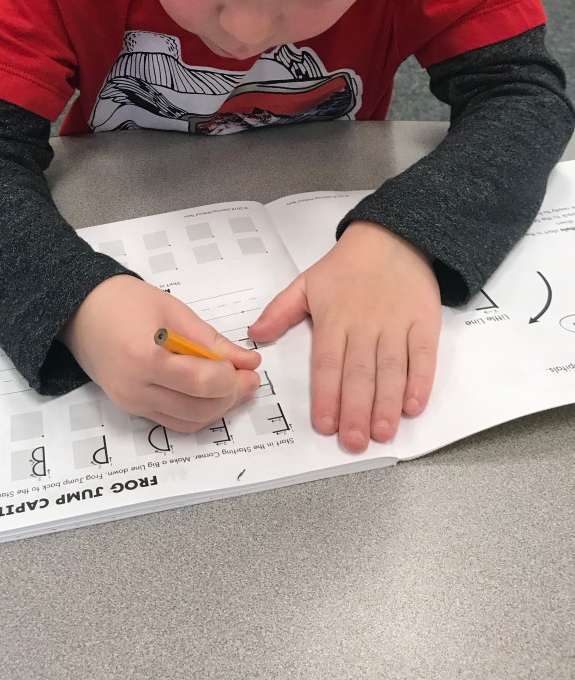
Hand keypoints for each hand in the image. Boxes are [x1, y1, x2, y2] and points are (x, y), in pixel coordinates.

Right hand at [62, 275, 260, 431]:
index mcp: (145, 358)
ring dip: (218, 409)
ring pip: (189, 422)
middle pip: (198, 409)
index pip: (201, 383)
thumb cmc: (125, 300)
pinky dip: (197, 412)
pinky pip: (173, 421)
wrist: (80, 311)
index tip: (247, 365)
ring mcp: (131, 403)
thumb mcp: (173, 310)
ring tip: (233, 386)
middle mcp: (135, 389)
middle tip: (249, 377)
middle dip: (231, 396)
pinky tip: (209, 393)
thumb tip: (249, 361)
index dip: (231, 379)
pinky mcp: (130, 408)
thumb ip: (212, 340)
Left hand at [248, 221, 440, 452]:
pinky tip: (414, 406)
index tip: (324, 424)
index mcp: (333, 318)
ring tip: (383, 433)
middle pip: (359, 373)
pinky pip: (423, 355)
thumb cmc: (346, 266)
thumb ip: (280, 311)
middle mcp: (365, 325)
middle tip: (354, 442)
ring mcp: (396, 324)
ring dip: (387, 404)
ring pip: (391, 370)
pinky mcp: (424, 322)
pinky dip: (421, 381)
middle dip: (356, 410)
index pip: (327, 363)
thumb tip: (254, 336)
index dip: (327, 395)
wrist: (394, 237)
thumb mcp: (306, 282)